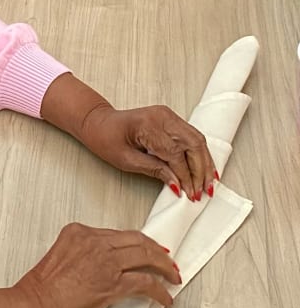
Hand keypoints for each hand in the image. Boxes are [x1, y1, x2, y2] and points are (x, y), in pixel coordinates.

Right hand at [0, 223, 179, 307]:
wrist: (36, 303)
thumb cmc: (44, 287)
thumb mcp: (63, 256)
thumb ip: (86, 254)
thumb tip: (106, 266)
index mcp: (78, 231)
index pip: (116, 233)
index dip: (136, 241)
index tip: (145, 247)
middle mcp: (93, 241)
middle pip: (135, 239)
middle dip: (156, 249)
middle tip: (166, 258)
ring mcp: (105, 260)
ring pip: (145, 255)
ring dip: (163, 266)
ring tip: (172, 274)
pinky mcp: (113, 283)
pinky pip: (145, 283)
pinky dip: (159, 290)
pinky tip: (164, 296)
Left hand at [78, 104, 216, 200]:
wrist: (98, 123)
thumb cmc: (105, 138)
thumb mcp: (126, 160)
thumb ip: (154, 170)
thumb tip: (177, 184)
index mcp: (148, 125)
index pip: (175, 153)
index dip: (185, 176)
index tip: (189, 193)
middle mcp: (162, 116)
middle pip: (192, 144)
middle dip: (201, 170)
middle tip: (203, 192)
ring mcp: (168, 115)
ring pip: (197, 139)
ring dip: (205, 163)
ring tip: (208, 184)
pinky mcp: (170, 118)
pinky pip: (192, 136)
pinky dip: (199, 153)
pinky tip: (205, 168)